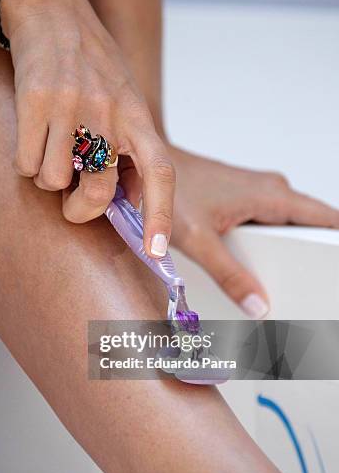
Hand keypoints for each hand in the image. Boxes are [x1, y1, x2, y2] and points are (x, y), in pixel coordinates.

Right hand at [0, 0, 174, 257]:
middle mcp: (108, 113)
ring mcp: (71, 107)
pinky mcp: (34, 102)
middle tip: (73, 205)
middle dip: (81, 211)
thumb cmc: (93, 65)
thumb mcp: (126, 101)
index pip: (159, 172)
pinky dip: (25, 162)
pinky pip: (25, 164)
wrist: (53, 12)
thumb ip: (132, 149)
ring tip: (51, 149)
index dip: (160, 215)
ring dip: (48, 178)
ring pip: (53, 182)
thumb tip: (129, 203)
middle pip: (98, 192)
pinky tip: (32, 136)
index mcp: (137, 116)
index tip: (156, 251)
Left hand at [168, 145, 338, 317]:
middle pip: (310, 227)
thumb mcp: (200, 240)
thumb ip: (229, 275)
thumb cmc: (172, 191)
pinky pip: (271, 222)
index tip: (332, 268)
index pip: (327, 220)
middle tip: (306, 285)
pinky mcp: (246, 198)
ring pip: (290, 225)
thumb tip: (257, 305)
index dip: (335, 245)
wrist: (152, 167)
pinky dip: (271, 243)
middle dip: (312, 254)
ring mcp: (260, 193)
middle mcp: (272, 190)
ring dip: (290, 249)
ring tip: (280, 277)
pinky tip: (256, 262)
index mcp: (272, 197)